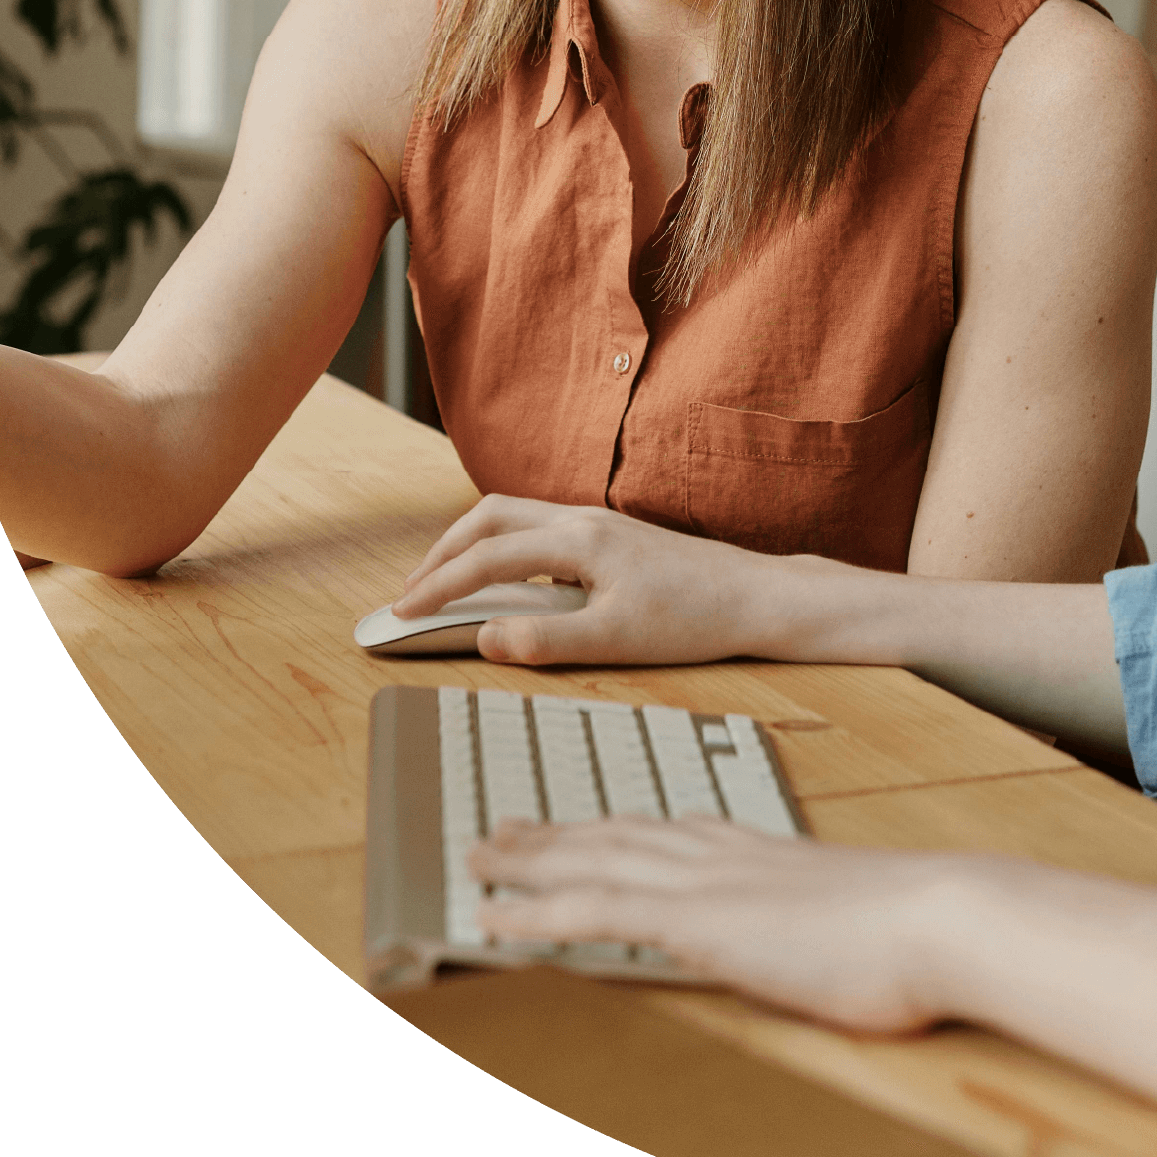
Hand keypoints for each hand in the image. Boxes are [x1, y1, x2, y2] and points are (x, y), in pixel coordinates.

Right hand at [391, 495, 768, 665]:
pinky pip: (538, 528)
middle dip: (442, 552)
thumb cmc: (695, 619)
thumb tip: (485, 638)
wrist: (755, 597)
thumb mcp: (616, 641)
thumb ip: (545, 641)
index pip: (486, 557)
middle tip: (411, 592)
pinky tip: (507, 581)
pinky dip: (504, 546)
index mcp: (579, 541)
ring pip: (514, 516)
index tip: (400, 612)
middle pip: (489, 516)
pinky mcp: (612, 535)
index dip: (436, 586)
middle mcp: (584, 520)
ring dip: (472, 544)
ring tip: (446, 583)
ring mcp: (599, 523)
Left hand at [470, 820, 985, 1034]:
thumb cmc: (920, 934)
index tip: (583, 825)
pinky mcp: (698, 922)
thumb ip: (824, 924)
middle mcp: (725, 855)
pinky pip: (595, 913)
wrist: (941, 918)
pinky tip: (495, 918)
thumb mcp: (861, 922)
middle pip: (620, 833)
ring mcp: (708, 884)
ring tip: (478, 857)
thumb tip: (828, 944)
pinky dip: (537, 912)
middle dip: (557, 832)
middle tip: (503, 828)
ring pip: (594, 861)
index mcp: (763, 852)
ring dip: (528, 860)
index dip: (617, 828)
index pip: (671, 832)